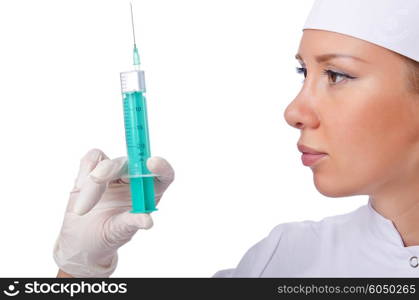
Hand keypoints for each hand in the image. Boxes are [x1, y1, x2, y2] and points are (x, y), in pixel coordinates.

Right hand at [53, 148, 174, 276]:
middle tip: (96, 179)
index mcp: (149, 194)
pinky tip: (80, 192)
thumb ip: (131, 223)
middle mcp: (135, 179)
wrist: (80, 238)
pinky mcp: (96, 167)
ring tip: (83, 209)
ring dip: (92, 183)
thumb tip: (147, 221)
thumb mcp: (119, 233)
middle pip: (131, 162)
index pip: (164, 175)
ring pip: (107, 161)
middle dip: (112, 169)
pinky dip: (83, 174)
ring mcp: (116, 172)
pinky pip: (92, 158)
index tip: (152, 163)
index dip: (162, 167)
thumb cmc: (106, 237)